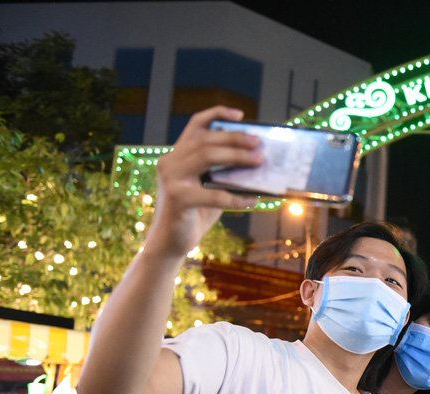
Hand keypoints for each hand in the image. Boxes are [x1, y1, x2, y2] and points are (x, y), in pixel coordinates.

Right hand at [147, 106, 261, 259]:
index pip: (196, 125)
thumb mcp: (209, 188)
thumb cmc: (195, 213)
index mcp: (177, 155)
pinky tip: (253, 201)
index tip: (240, 115)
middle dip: (235, 139)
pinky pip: (213, 194)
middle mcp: (170, 161)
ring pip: (206, 157)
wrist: (171, 242)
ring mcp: (171, 178)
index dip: (217, 114)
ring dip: (237, 157)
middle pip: (206, 139)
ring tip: (259, 161)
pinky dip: (237, 198)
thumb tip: (256, 162)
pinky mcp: (177, 198)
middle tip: (259, 143)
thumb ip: (224, 173)